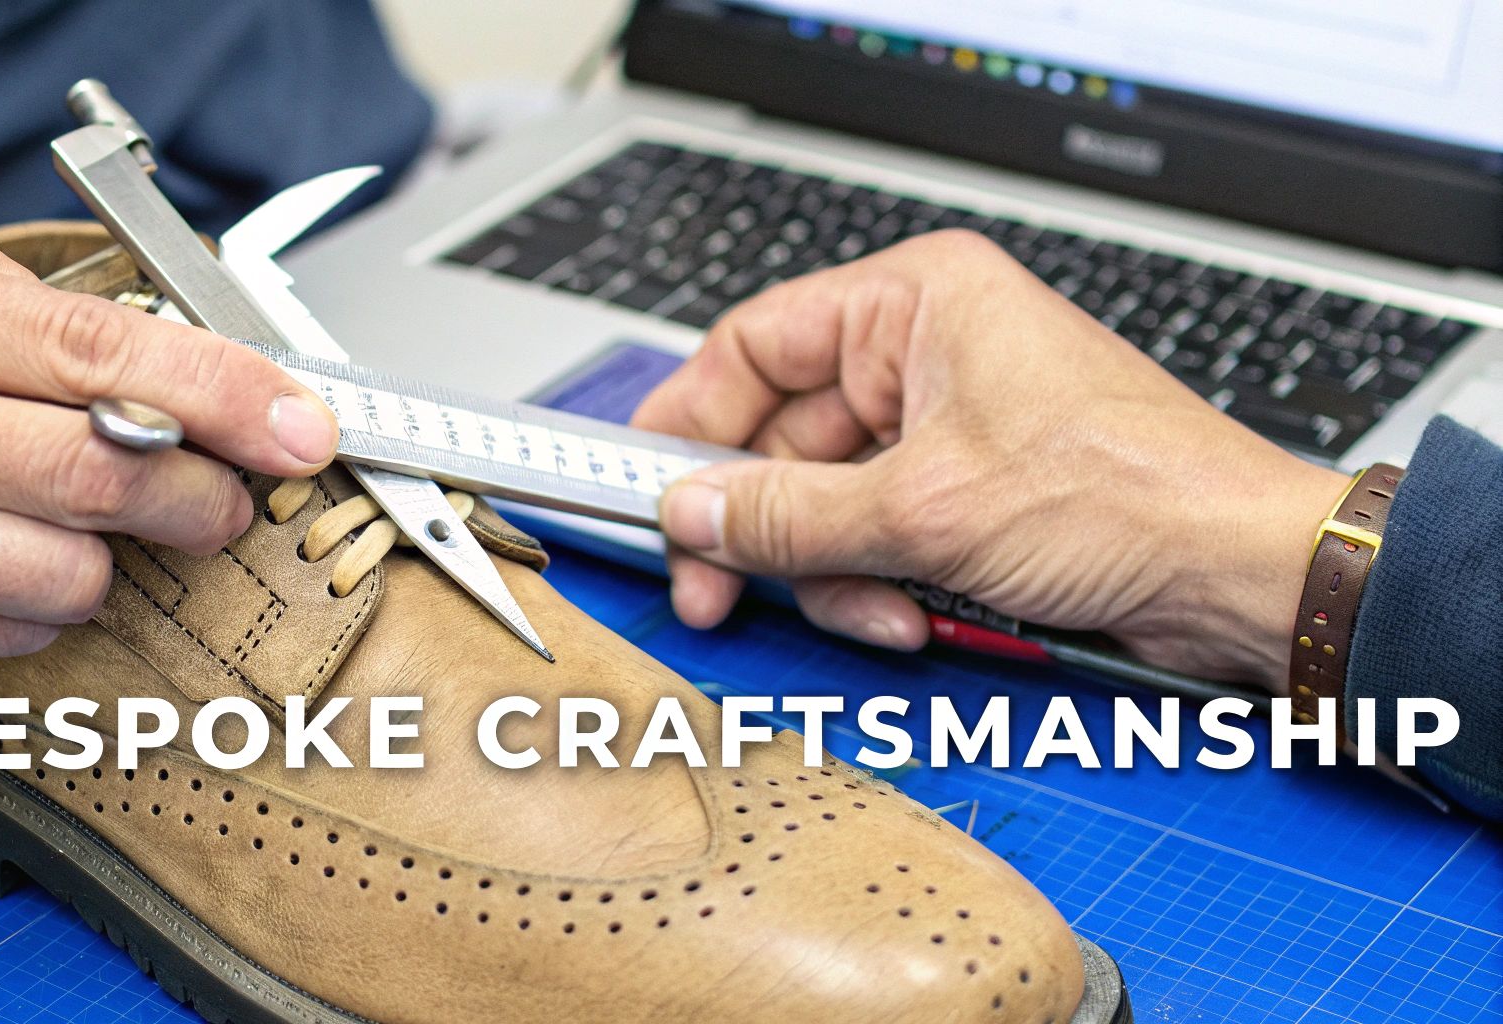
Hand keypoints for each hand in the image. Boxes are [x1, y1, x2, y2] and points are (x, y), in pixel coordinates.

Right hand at [0, 227, 337, 728]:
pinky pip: (6, 634)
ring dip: (102, 567)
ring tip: (60, 539)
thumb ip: (21, 314)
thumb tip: (193, 367)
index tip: (297, 425)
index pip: (93, 346)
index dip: (222, 392)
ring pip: (64, 571)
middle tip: (221, 501)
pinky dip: (29, 613)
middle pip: (97, 468)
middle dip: (196, 495)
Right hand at [633, 230, 1348, 689]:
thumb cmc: (1132, 495)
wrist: (1239, 578)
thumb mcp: (922, 511)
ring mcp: (949, 430)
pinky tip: (912, 618)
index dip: (690, 418)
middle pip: (785, 440)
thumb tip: (692, 513)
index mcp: (915, 305)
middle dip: (762, 526)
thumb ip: (785, 515)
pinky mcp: (970, 495)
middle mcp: (927, 355)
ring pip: (827, 503)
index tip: (646, 482)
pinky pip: (878, 538)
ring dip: (834, 571)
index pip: (755, 345)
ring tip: (873, 610)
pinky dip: (879, 587)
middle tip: (713, 584)